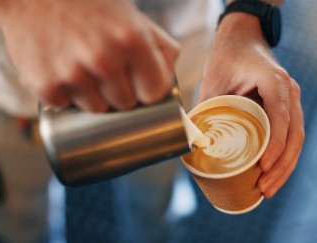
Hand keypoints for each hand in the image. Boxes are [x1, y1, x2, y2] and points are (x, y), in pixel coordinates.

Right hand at [0, 0, 178, 110]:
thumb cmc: (88, 5)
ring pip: (97, 109)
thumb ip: (160, 46)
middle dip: (120, 92)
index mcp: (132, 40)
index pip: (154, 93)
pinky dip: (66, 94)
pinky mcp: (45, 85)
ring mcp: (72, 74)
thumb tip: (168, 79)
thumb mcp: (131, 15)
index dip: (147, 90)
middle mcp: (104, 59)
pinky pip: (67, 106)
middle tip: (105, 69)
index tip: (139, 84)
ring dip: (93, 95)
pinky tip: (62, 71)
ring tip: (82, 68)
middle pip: (125, 104)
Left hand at [198, 13, 304, 197]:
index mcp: (273, 81)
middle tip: (265, 188)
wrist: (241, 40)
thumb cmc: (227, 58)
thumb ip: (206, 109)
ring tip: (268, 189)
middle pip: (295, 134)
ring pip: (296, 138)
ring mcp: (289, 101)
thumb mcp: (213, 81)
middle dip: (281, 165)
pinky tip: (272, 173)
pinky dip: (283, 156)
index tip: (263, 166)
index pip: (281, 116)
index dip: (275, 144)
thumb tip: (193, 143)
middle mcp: (288, 91)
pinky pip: (290, 135)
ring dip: (285, 166)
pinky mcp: (284, 109)